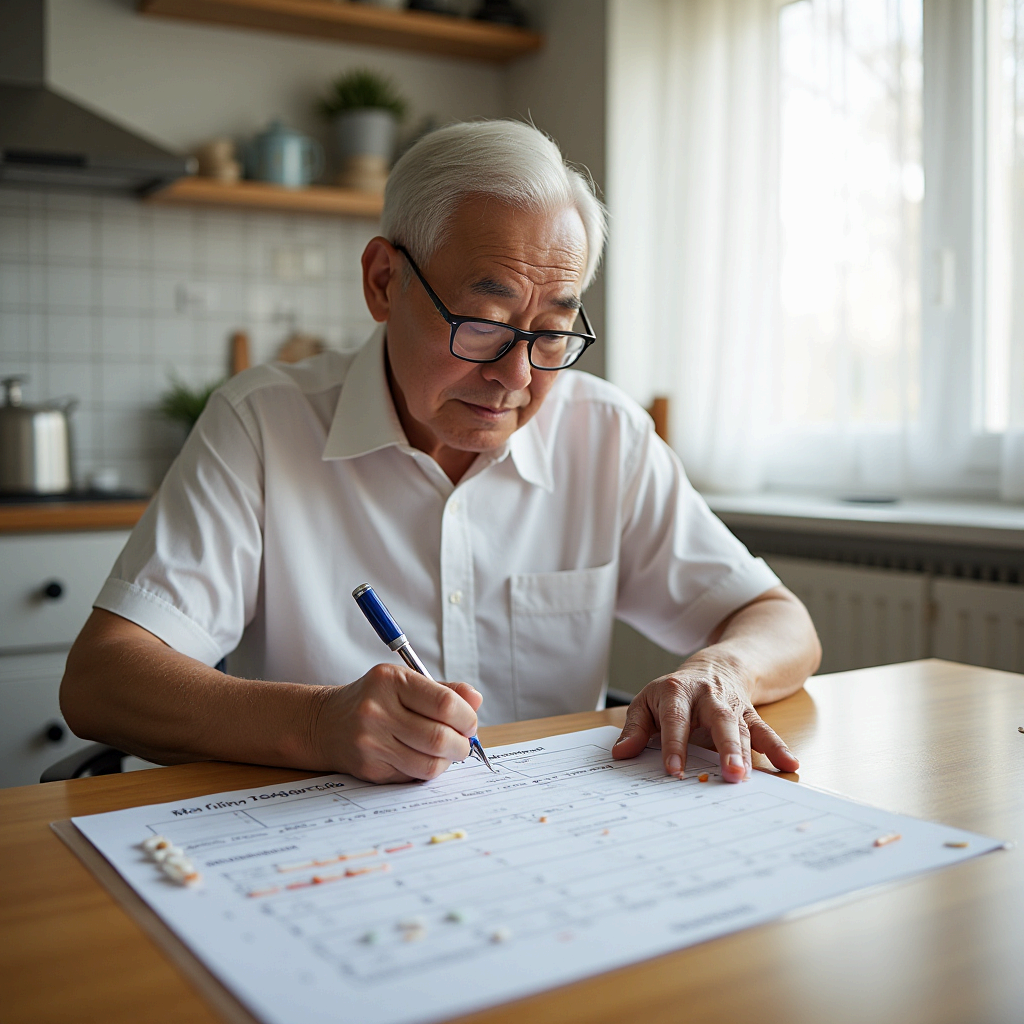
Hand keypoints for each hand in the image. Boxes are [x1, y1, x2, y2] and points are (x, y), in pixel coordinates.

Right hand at [313, 664, 482, 783]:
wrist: (325, 723)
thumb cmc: (374, 699)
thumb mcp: (404, 682)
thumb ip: (443, 691)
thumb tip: (476, 700)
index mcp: (390, 681)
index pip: (444, 703)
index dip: (467, 717)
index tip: (470, 723)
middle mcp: (377, 710)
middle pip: (439, 737)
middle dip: (462, 744)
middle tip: (463, 743)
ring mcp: (371, 742)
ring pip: (429, 763)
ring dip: (447, 761)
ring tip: (446, 752)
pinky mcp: (369, 768)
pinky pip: (413, 776)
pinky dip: (427, 770)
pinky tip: (422, 758)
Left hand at [611, 651, 799, 782]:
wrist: (714, 668)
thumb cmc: (673, 693)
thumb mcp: (647, 702)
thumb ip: (635, 728)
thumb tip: (621, 754)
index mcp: (677, 691)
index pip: (675, 719)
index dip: (674, 744)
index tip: (673, 770)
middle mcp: (708, 697)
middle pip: (718, 720)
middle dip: (723, 748)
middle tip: (727, 774)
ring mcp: (731, 706)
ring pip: (742, 728)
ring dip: (746, 753)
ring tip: (745, 778)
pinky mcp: (749, 715)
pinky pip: (764, 730)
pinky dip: (777, 747)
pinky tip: (789, 765)